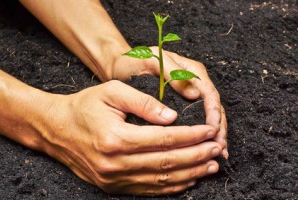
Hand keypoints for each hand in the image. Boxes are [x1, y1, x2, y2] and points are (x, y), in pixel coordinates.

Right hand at [45, 80, 221, 194]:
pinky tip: (188, 180)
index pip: (165, 139)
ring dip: (189, 174)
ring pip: (161, 181)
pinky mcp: (113, 186)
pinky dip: (171, 186)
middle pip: (167, 163)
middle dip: (196, 156)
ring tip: (210, 166)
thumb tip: (172, 117)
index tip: (210, 131)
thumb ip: (144, 103)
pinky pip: (148, 190)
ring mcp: (114, 179)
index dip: (191, 136)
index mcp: (116, 138)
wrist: (57, 129)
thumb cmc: (85, 107)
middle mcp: (116, 163)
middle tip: (217, 149)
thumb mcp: (112, 92)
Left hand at [111, 47, 227, 157]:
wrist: (121, 66)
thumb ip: (173, 74)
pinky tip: (203, 148)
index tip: (212, 130)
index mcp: (191, 71)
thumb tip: (195, 95)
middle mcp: (193, 83)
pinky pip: (196, 120)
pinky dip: (201, 134)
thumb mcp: (152, 61)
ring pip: (208, 115)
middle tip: (220, 148)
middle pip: (213, 107)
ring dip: (214, 134)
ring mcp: (188, 94)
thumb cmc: (135, 62)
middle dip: (218, 128)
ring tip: (219, 153)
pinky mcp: (180, 105)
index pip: (209, 94)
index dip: (213, 113)